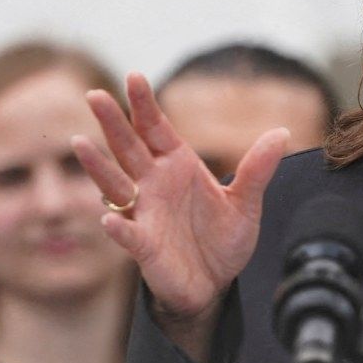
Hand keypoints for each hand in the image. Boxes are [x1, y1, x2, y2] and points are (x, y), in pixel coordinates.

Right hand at [72, 73, 288, 358]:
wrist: (215, 285)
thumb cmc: (223, 241)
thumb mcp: (246, 203)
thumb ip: (258, 169)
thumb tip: (282, 132)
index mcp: (178, 166)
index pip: (156, 128)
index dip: (144, 104)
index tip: (134, 77)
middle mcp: (154, 184)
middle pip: (128, 147)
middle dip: (112, 122)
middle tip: (94, 95)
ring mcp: (145, 213)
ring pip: (115, 184)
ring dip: (98, 166)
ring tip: (80, 142)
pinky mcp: (144, 245)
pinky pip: (128, 233)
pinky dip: (118, 227)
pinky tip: (108, 219)